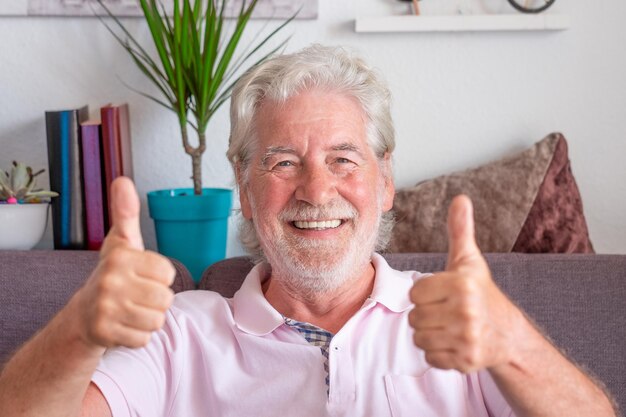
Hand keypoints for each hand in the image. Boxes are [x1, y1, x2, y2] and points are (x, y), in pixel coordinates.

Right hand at [74, 177, 175, 348]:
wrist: (84, 315)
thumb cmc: (112, 274)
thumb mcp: (121, 242)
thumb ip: (126, 213)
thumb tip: (123, 180)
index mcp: (120, 257)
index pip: (167, 272)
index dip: (159, 276)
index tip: (142, 275)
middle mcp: (110, 281)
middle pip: (165, 298)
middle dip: (156, 300)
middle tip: (136, 295)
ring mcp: (105, 309)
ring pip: (157, 320)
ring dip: (148, 318)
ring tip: (131, 310)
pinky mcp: (105, 334)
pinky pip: (145, 338)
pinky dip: (138, 335)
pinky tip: (124, 325)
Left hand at [408, 195, 521, 372]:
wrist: (507, 333)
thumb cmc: (480, 292)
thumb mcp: (468, 260)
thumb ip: (459, 230)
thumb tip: (460, 198)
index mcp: (462, 283)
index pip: (415, 292)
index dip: (426, 293)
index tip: (443, 293)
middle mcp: (466, 311)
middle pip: (415, 317)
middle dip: (426, 314)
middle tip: (446, 311)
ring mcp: (467, 338)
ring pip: (419, 338)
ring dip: (429, 334)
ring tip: (448, 326)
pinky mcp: (466, 360)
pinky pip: (429, 357)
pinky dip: (437, 353)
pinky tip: (453, 342)